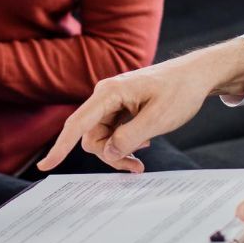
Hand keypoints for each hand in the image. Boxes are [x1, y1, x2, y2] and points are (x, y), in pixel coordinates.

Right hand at [37, 39, 243, 172]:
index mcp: (109, 92)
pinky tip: (144, 141)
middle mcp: (106, 96)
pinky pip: (113, 133)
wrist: (197, 75)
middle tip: (137, 167)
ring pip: (102, 138)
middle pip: (91, 137)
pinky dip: (125, 143)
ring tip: (142, 157)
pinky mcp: (121, 108)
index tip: (45, 166)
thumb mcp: (158, 118)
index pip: (77, 124)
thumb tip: (108, 152)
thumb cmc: (180, 90)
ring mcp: (113, 102)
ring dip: (119, 151)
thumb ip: (129, 138)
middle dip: (109, 155)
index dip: (60, 147)